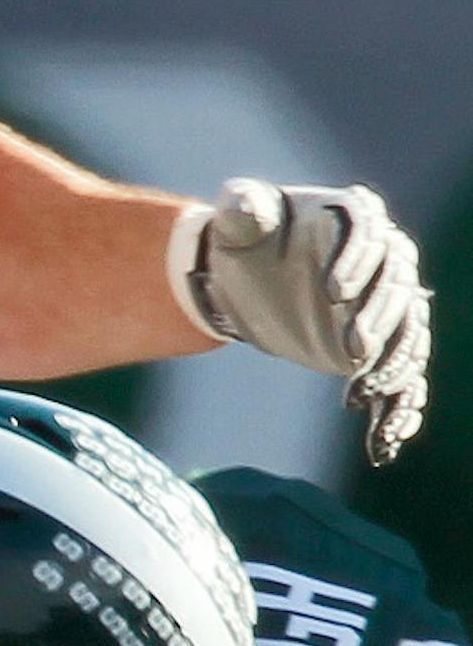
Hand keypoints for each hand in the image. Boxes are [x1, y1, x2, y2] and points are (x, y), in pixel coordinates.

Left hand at [172, 178, 429, 463]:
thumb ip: (243, 207)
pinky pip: (402, 378)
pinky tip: (386, 440)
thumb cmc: (245, 235)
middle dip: (380, 320)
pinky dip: (399, 408)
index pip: (372, 235)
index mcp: (356, 217)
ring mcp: (384, 305)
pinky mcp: (377, 345)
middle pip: (398, 290)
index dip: (358, 261)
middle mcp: (384, 259)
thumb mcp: (236, 216)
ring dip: (394, 367)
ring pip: (408, 337)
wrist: (248, 274)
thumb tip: (246, 205)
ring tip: (365, 395)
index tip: (331, 292)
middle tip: (353, 350)